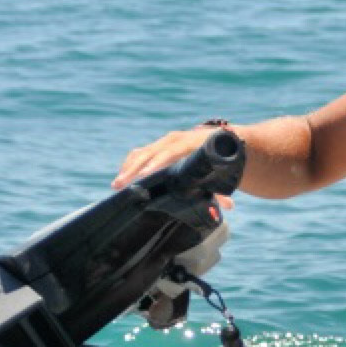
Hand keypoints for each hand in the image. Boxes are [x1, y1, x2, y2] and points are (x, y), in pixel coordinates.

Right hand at [112, 128, 236, 206]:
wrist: (217, 142)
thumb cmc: (217, 161)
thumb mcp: (218, 174)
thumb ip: (221, 190)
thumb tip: (228, 206)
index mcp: (189, 143)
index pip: (171, 151)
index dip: (157, 162)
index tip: (146, 174)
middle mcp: (174, 140)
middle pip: (150, 153)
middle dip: (135, 169)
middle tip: (121, 184)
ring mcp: (163, 142)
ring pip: (141, 153)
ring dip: (128, 169)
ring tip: (116, 185)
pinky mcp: (157, 147)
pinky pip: (140, 154)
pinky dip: (130, 165)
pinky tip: (122, 179)